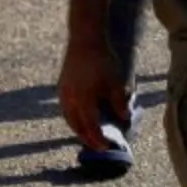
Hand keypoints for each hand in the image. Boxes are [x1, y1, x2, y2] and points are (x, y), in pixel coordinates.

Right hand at [58, 35, 129, 151]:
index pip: (91, 128)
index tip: (107, 147)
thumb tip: (124, 118)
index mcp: (84, 101)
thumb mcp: (115, 82)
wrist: (85, 40)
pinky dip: (73, 118)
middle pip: (77, 127)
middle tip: (99, 146)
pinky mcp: (61, 87)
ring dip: (79, 130)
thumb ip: (119, 102)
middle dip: (88, 139)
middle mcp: (70, 101)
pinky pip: (66, 110)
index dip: (99, 140)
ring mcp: (63, 94)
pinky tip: (81, 117)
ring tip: (89, 135)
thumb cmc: (103, 60)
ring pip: (69, 119)